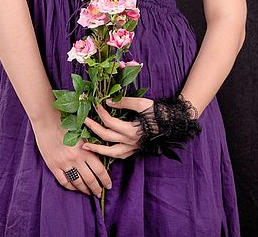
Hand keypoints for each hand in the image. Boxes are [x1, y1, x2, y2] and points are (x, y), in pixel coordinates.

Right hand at [33, 122, 112, 198]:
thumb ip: (89, 145)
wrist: (47, 118)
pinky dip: (70, 187)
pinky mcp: (53, 165)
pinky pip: (64, 181)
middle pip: (90, 179)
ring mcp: (64, 163)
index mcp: (85, 149)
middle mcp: (76, 158)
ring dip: (84, 190)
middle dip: (96, 188)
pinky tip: (74, 188)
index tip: (108, 185)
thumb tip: (98, 158)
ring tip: (88, 193)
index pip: (100, 169)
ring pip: (77, 182)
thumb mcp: (81, 132)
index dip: (105, 179)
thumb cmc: (66, 121)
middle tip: (99, 193)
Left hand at [83, 94, 201, 160]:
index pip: (110, 123)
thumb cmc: (158, 112)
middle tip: (84, 122)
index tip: (95, 105)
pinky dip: (110, 154)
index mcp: (132, 130)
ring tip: (86, 146)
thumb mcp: (142, 103)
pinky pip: (120, 156)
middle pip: (106, 137)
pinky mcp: (136, 150)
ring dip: (97, 149)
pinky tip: (104, 150)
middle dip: (93, 129)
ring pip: (111, 153)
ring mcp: (133, 148)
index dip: (100, 113)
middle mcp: (131, 142)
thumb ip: (124, 102)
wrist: (173, 124)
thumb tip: (108, 102)